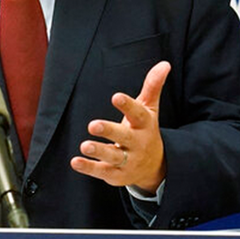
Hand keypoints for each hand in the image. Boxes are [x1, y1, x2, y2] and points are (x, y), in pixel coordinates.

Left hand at [70, 61, 170, 193]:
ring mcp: (128, 160)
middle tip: (92, 125)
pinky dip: (89, 168)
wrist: (155, 166)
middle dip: (109, 131)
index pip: (137, 113)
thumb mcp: (150, 109)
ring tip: (84, 146)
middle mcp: (137, 143)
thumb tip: (164, 64)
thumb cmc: (145, 130)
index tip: (116, 97)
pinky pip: (102, 171)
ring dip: (99, 151)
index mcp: (144, 124)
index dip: (127, 105)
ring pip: (113, 156)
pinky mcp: (117, 175)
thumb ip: (152, 87)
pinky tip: (75, 161)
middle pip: (124, 136)